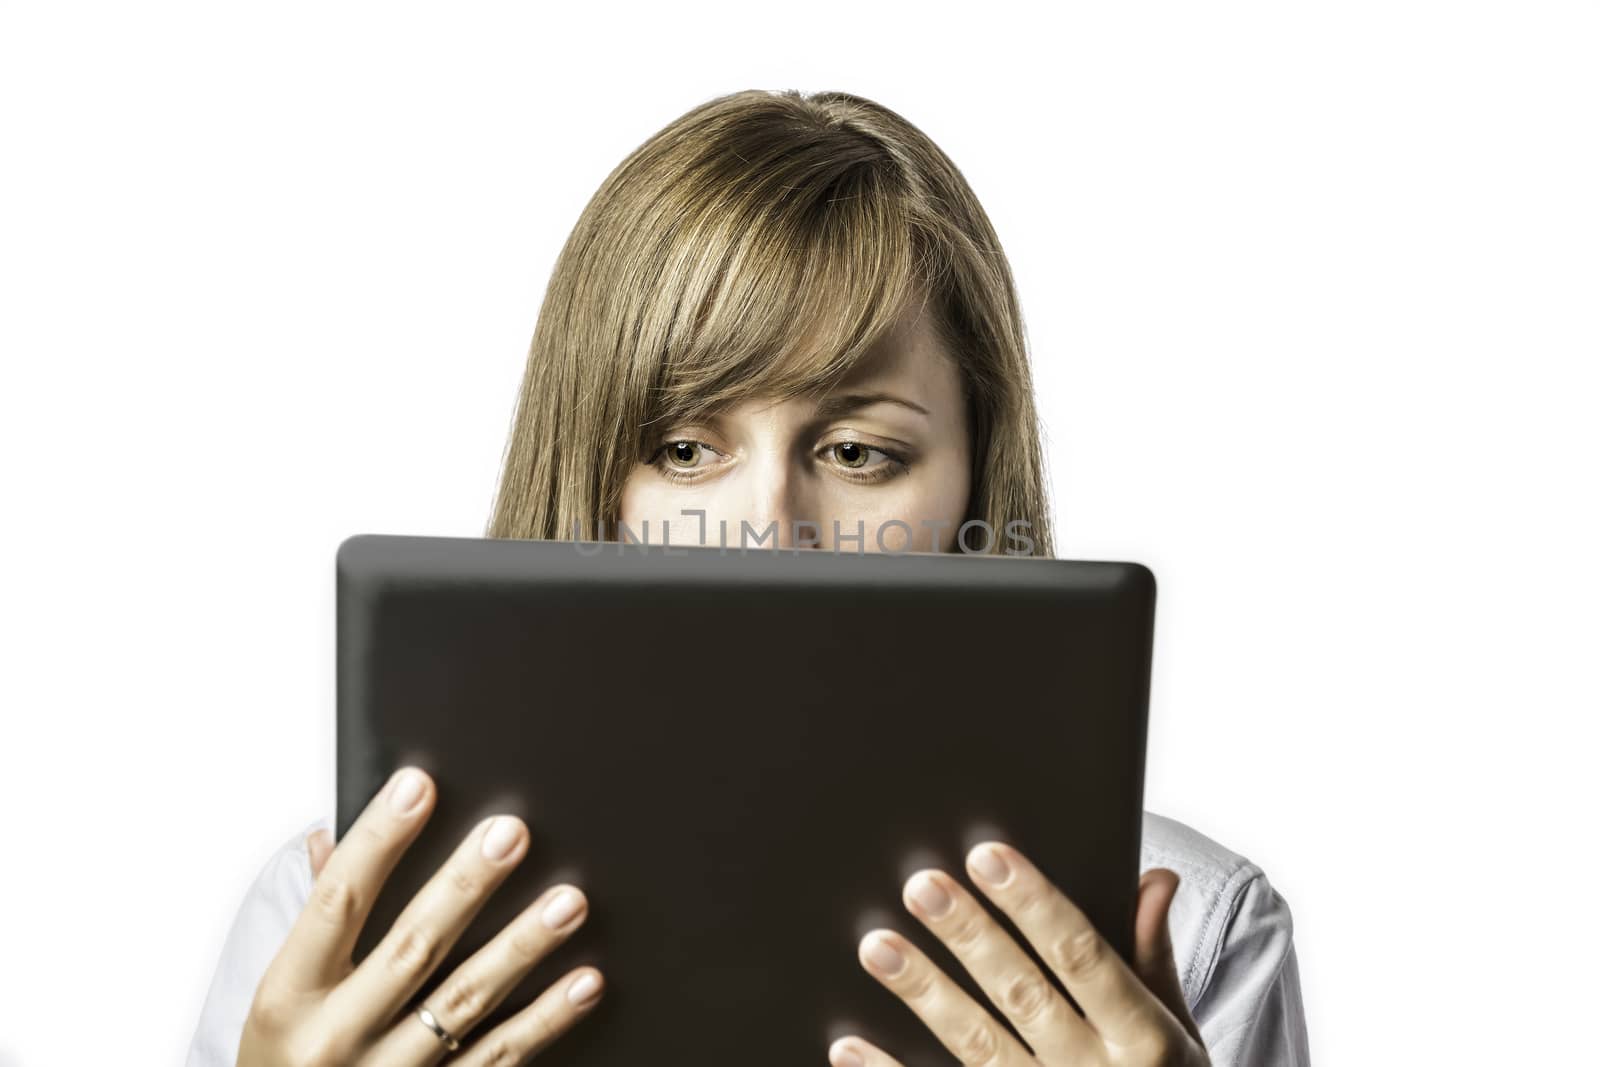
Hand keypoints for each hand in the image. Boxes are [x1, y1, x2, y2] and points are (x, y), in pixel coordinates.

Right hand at [239, 767, 602, 1066]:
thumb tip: (328, 837)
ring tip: (567, 902)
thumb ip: (315, 920)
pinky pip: (497, 1059)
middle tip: (511, 833)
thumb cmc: (287, 1061)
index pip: (336, 903)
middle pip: (411, 948)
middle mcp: (335, 1040)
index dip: (377, 841)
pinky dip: (546, 1020)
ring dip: (522, 949)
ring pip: (465, 1003)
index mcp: (288, 997)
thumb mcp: (281, 999)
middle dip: (465, 887)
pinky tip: (583, 982)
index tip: (417, 787)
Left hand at [830, 842, 1208, 1066]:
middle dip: (970, 937)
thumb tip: (1155, 877)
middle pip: (1022, 995)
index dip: (1034, 904)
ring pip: (978, 1046)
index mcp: (1144, 1038)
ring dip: (925, 994)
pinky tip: (849, 1046)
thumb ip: (1153, 957)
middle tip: (921, 886)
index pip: (1082, 957)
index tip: (988, 854)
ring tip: (877, 947)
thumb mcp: (1178, 1032)